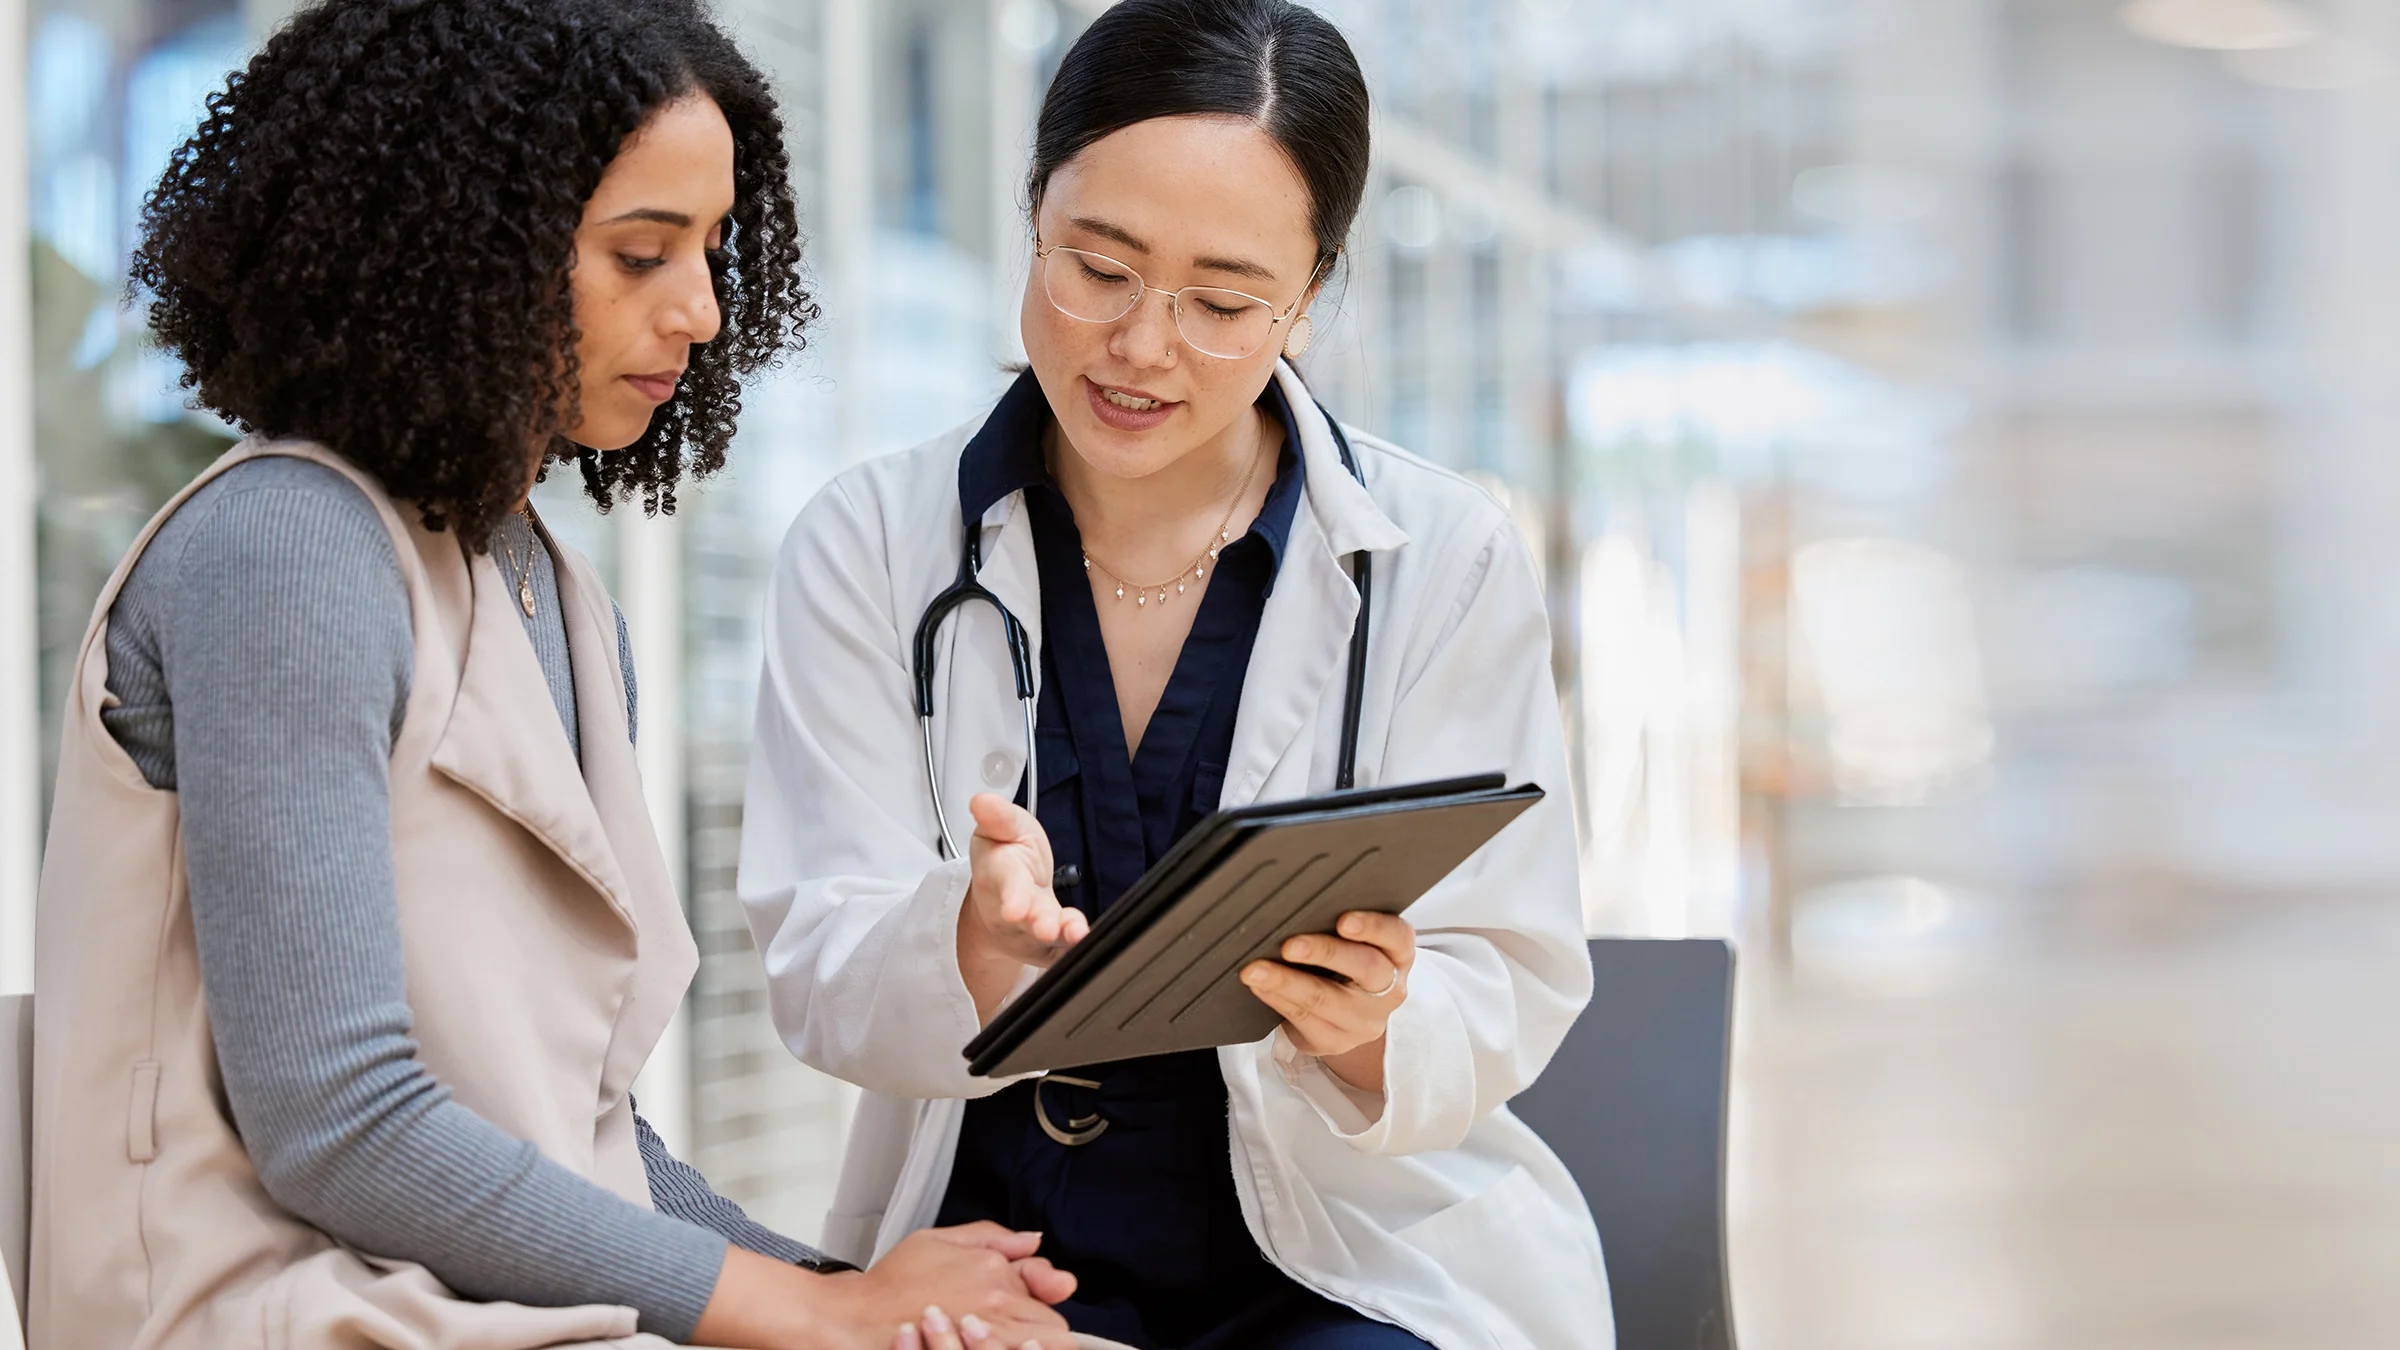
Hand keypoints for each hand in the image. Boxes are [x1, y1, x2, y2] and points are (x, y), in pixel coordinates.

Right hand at [690, 1225, 1069, 1349]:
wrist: (854, 1319)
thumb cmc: (892, 1282)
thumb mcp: (939, 1240)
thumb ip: (993, 1237)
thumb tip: (1034, 1240)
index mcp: (993, 1271)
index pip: (1051, 1288)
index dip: (1048, 1294)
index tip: (1042, 1297)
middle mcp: (995, 1306)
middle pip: (1052, 1327)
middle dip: (1041, 1326)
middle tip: (1019, 1328)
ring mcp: (981, 1337)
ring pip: (1036, 1347)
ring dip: (1030, 1344)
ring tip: (1009, 1340)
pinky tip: (995, 1347)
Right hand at [959, 793, 1088, 1020]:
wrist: (1004, 897)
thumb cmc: (1006, 859)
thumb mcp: (1001, 828)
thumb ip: (998, 817)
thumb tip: (981, 801)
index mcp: (1001, 875)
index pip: (1007, 884)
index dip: (1012, 896)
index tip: (1016, 908)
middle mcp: (1015, 909)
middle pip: (1026, 917)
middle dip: (1037, 921)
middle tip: (1046, 927)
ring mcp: (1032, 931)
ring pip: (1046, 938)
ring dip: (1061, 935)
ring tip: (1075, 933)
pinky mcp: (1049, 947)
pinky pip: (1063, 951)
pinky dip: (1073, 949)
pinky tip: (1086, 942)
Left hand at [1241, 910, 1414, 1094]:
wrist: (1350, 1015)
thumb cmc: (1348, 964)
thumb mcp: (1357, 943)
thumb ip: (1340, 925)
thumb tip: (1297, 904)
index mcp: (1398, 955)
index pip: (1396, 936)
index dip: (1372, 927)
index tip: (1344, 921)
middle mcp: (1389, 989)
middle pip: (1364, 968)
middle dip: (1324, 953)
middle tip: (1289, 946)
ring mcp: (1364, 1021)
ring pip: (1324, 999)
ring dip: (1285, 982)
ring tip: (1256, 969)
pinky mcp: (1335, 1040)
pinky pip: (1302, 1019)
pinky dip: (1276, 998)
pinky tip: (1259, 986)